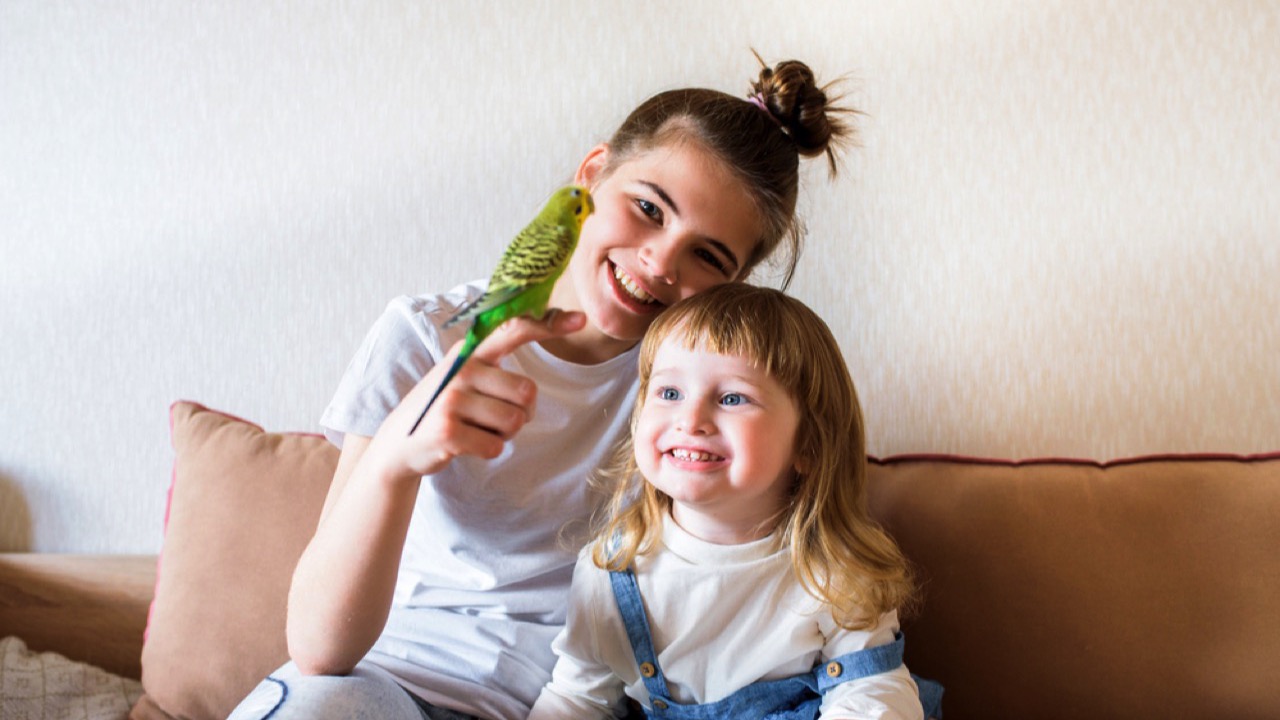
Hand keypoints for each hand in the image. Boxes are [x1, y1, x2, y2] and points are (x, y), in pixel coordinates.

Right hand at [367, 310, 586, 480]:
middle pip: (527, 392)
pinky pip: (496, 446)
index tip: (579, 320)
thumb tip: (540, 332)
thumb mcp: (463, 376)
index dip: (547, 325)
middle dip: (522, 412)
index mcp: (470, 354)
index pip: (513, 330)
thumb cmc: (446, 408)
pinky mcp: (448, 431)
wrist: (399, 443)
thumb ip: (495, 361)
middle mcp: (461, 371)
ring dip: (504, 434)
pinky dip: (489, 451)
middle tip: (495, 417)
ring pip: (514, 421)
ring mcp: (452, 400)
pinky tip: (466, 444)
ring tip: (477, 428)